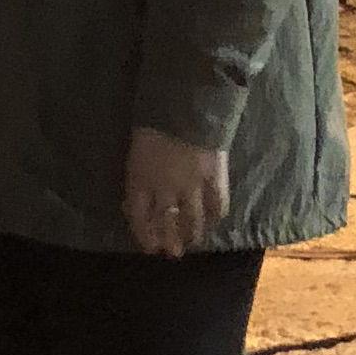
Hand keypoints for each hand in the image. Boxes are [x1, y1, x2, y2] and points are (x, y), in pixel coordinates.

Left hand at [122, 125, 230, 257]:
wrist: (186, 102)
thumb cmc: (155, 117)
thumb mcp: (138, 146)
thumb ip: (139, 172)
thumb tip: (138, 192)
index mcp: (141, 179)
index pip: (140, 216)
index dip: (145, 234)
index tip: (150, 247)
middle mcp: (165, 189)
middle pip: (166, 223)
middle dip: (169, 240)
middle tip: (172, 252)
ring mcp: (192, 186)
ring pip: (192, 220)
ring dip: (192, 234)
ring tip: (193, 241)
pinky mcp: (215, 179)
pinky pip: (217, 205)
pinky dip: (215, 216)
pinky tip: (214, 221)